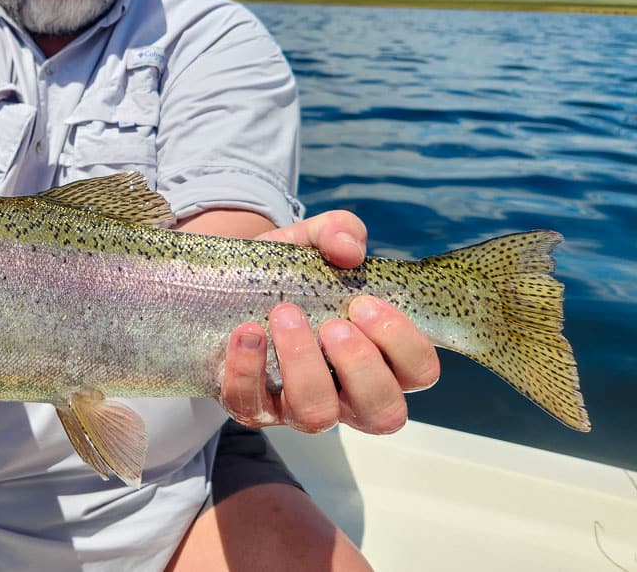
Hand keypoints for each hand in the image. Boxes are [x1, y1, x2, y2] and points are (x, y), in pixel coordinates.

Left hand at [220, 210, 440, 434]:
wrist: (228, 282)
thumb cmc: (290, 272)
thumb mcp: (314, 241)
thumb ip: (339, 231)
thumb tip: (348, 250)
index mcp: (379, 357)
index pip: (419, 372)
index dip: (402, 343)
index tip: (364, 304)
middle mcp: (348, 394)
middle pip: (382, 412)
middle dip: (360, 365)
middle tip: (333, 323)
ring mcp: (299, 406)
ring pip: (317, 416)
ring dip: (304, 364)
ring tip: (285, 315)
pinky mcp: (253, 406)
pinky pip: (251, 407)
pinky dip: (247, 370)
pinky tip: (248, 331)